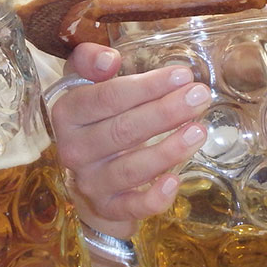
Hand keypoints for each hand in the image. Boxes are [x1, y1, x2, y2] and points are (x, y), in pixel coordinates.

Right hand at [49, 43, 210, 236]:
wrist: (86, 176)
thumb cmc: (94, 121)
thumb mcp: (85, 86)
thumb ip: (91, 63)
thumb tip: (109, 58)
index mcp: (67, 114)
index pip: (107, 97)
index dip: (146, 86)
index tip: (182, 75)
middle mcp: (73, 149)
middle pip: (122, 130)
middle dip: (165, 112)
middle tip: (199, 96)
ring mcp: (89, 182)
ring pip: (130, 168)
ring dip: (167, 150)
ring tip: (199, 130)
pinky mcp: (107, 208)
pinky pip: (132, 206)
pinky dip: (154, 197)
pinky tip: (176, 180)